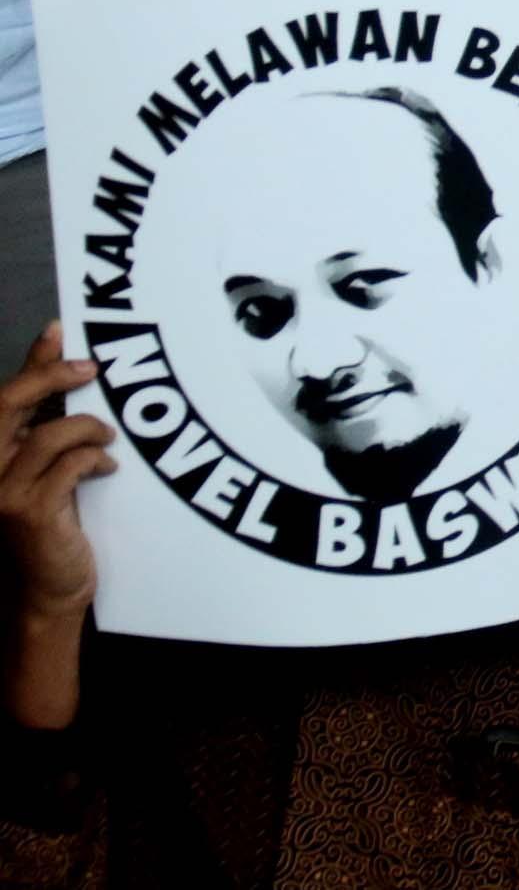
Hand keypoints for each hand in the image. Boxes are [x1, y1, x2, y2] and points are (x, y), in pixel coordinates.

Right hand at [0, 324, 115, 626]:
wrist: (47, 589)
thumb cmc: (51, 523)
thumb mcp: (46, 468)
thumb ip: (49, 424)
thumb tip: (65, 366)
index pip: (3, 395)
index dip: (33, 360)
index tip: (61, 331)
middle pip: (10, 402)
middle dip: (53, 375)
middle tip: (92, 369)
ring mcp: (3, 491)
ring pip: (50, 434)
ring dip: (89, 428)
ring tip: (107, 439)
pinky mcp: (30, 511)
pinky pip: (71, 465)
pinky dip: (96, 459)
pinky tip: (107, 468)